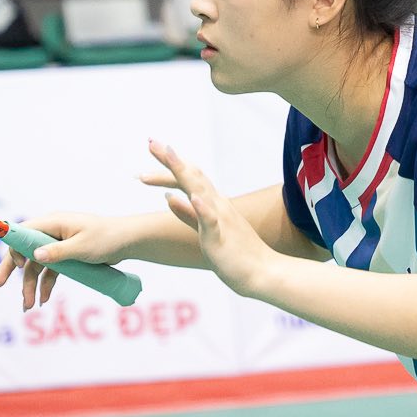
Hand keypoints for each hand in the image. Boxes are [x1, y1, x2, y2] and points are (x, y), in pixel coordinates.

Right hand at [0, 210, 131, 311]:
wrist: (127, 241)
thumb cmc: (107, 238)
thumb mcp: (82, 246)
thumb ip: (59, 252)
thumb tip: (35, 256)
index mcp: (53, 223)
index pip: (23, 234)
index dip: (13, 249)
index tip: (15, 268)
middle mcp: (52, 232)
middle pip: (24, 252)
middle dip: (13, 271)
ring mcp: (58, 245)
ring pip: (36, 266)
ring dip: (30, 285)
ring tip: (28, 306)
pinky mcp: (66, 256)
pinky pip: (50, 271)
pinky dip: (45, 284)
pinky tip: (43, 299)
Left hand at [141, 139, 275, 297]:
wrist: (265, 274)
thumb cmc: (237, 256)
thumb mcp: (206, 230)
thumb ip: (188, 215)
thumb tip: (169, 198)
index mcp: (213, 205)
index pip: (189, 178)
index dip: (170, 164)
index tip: (154, 148)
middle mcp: (218, 206)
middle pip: (191, 177)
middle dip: (170, 160)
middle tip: (150, 142)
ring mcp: (221, 220)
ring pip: (200, 191)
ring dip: (183, 172)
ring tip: (169, 155)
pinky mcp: (221, 237)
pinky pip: (210, 221)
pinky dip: (200, 207)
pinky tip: (190, 197)